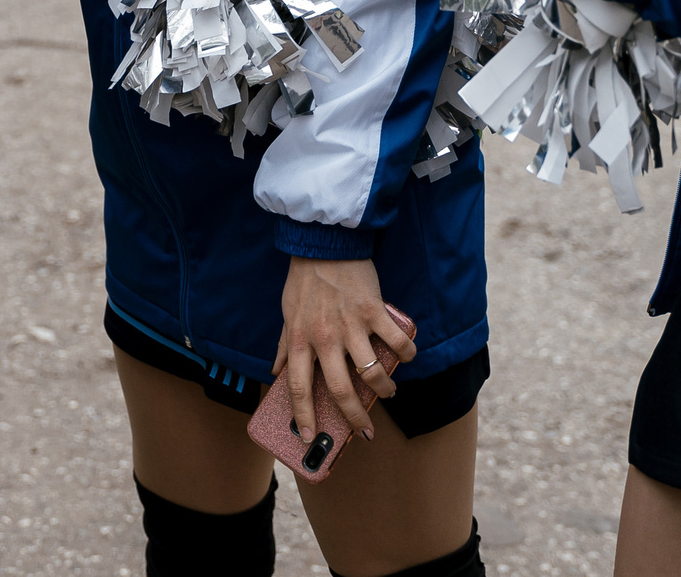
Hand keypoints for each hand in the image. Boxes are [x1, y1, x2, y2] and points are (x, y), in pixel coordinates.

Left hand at [273, 258, 415, 441]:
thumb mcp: (287, 314)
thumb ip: (283, 345)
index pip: (297, 387)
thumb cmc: (305, 280)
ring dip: (384, 390)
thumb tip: (274, 372)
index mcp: (299, 340)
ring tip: (388, 393)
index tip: (308, 438)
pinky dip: (405, 354)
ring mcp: (350, 325)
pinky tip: (406, 358)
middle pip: (339, 390)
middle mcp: (324, 338)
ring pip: (371, 373)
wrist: (325, 242)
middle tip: (364, 433)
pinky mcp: (373, 311)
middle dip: (354, 417)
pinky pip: (394, 342)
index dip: (303, 416)